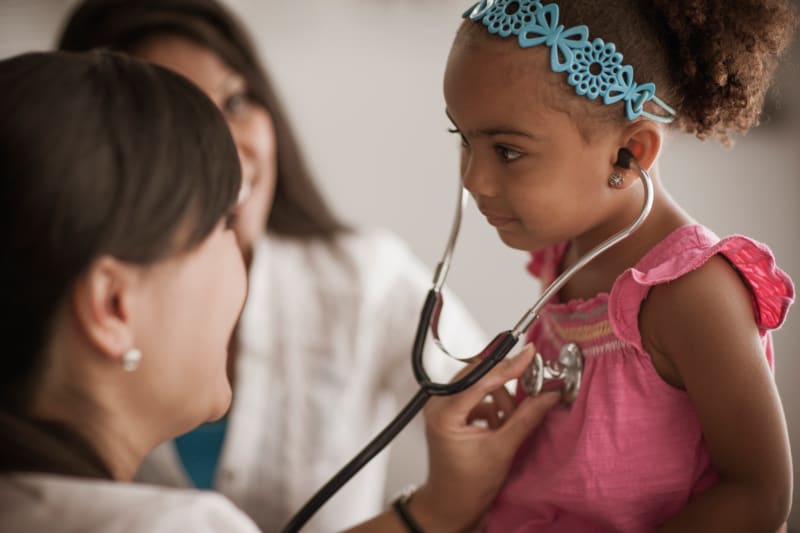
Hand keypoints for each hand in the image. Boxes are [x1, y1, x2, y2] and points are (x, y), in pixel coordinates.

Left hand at [410, 344, 558, 531]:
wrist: (452, 504)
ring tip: (507, 424)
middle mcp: (438, 404)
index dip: (507, 367)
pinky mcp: (450, 410)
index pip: (480, 379)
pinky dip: (493, 406)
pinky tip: (499, 426)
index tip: (528, 355)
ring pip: (479, 384)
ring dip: (500, 400)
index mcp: (445, 413)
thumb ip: (525, 419)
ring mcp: (442, 406)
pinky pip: (477, 395)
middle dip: (505, 387)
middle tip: (529, 392)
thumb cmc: (467, 485)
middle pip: (478, 376)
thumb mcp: (502, 450)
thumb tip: (547, 395)